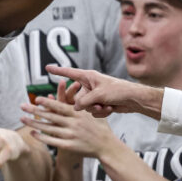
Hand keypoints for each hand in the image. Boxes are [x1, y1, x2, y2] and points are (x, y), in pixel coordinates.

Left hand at [20, 80, 115, 156]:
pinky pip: (52, 141)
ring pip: (48, 128)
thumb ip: (81, 104)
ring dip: (34, 123)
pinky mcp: (69, 146)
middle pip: (50, 116)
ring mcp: (71, 135)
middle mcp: (73, 124)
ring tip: (22, 118)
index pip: (60, 106)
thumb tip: (73, 93)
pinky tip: (32, 132)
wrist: (107, 146)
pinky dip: (41, 137)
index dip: (47, 102)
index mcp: (78, 114)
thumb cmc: (99, 127)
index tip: (36, 98)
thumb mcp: (92, 113)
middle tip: (22, 106)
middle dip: (34, 110)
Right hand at [48, 64, 163, 118]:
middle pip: (77, 96)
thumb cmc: (118, 91)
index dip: (57, 71)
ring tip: (107, 105)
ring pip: (84, 106)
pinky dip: (101, 112)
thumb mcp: (98, 94)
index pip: (69, 72)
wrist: (135, 100)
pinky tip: (110, 108)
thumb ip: (83, 102)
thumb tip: (75, 109)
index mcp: (88, 77)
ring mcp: (94, 95)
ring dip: (95, 108)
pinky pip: (92, 111)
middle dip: (86, 103)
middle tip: (97, 102)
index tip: (46, 68)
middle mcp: (89, 85)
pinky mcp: (100, 104)